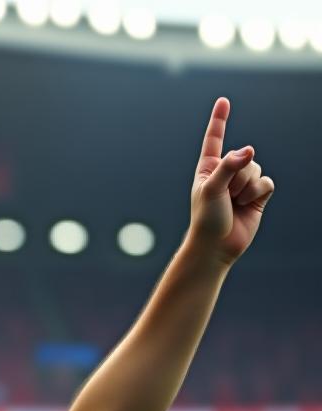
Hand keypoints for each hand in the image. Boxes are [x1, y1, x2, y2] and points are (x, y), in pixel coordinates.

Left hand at [187, 97, 274, 266]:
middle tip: (226, 196)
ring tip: (234, 203)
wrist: (216, 246)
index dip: (220, 120)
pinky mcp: (256, 195)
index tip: (223, 101)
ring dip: (246, 187)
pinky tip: (247, 205)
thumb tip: (249, 150)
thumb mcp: (211, 189)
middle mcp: (226, 172)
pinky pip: (266, 182)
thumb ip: (228, 166)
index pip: (214, 139)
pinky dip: (257, 193)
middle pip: (243, 156)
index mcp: (208, 168)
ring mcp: (242, 183)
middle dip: (237, 176)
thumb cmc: (206, 219)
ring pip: (256, 168)